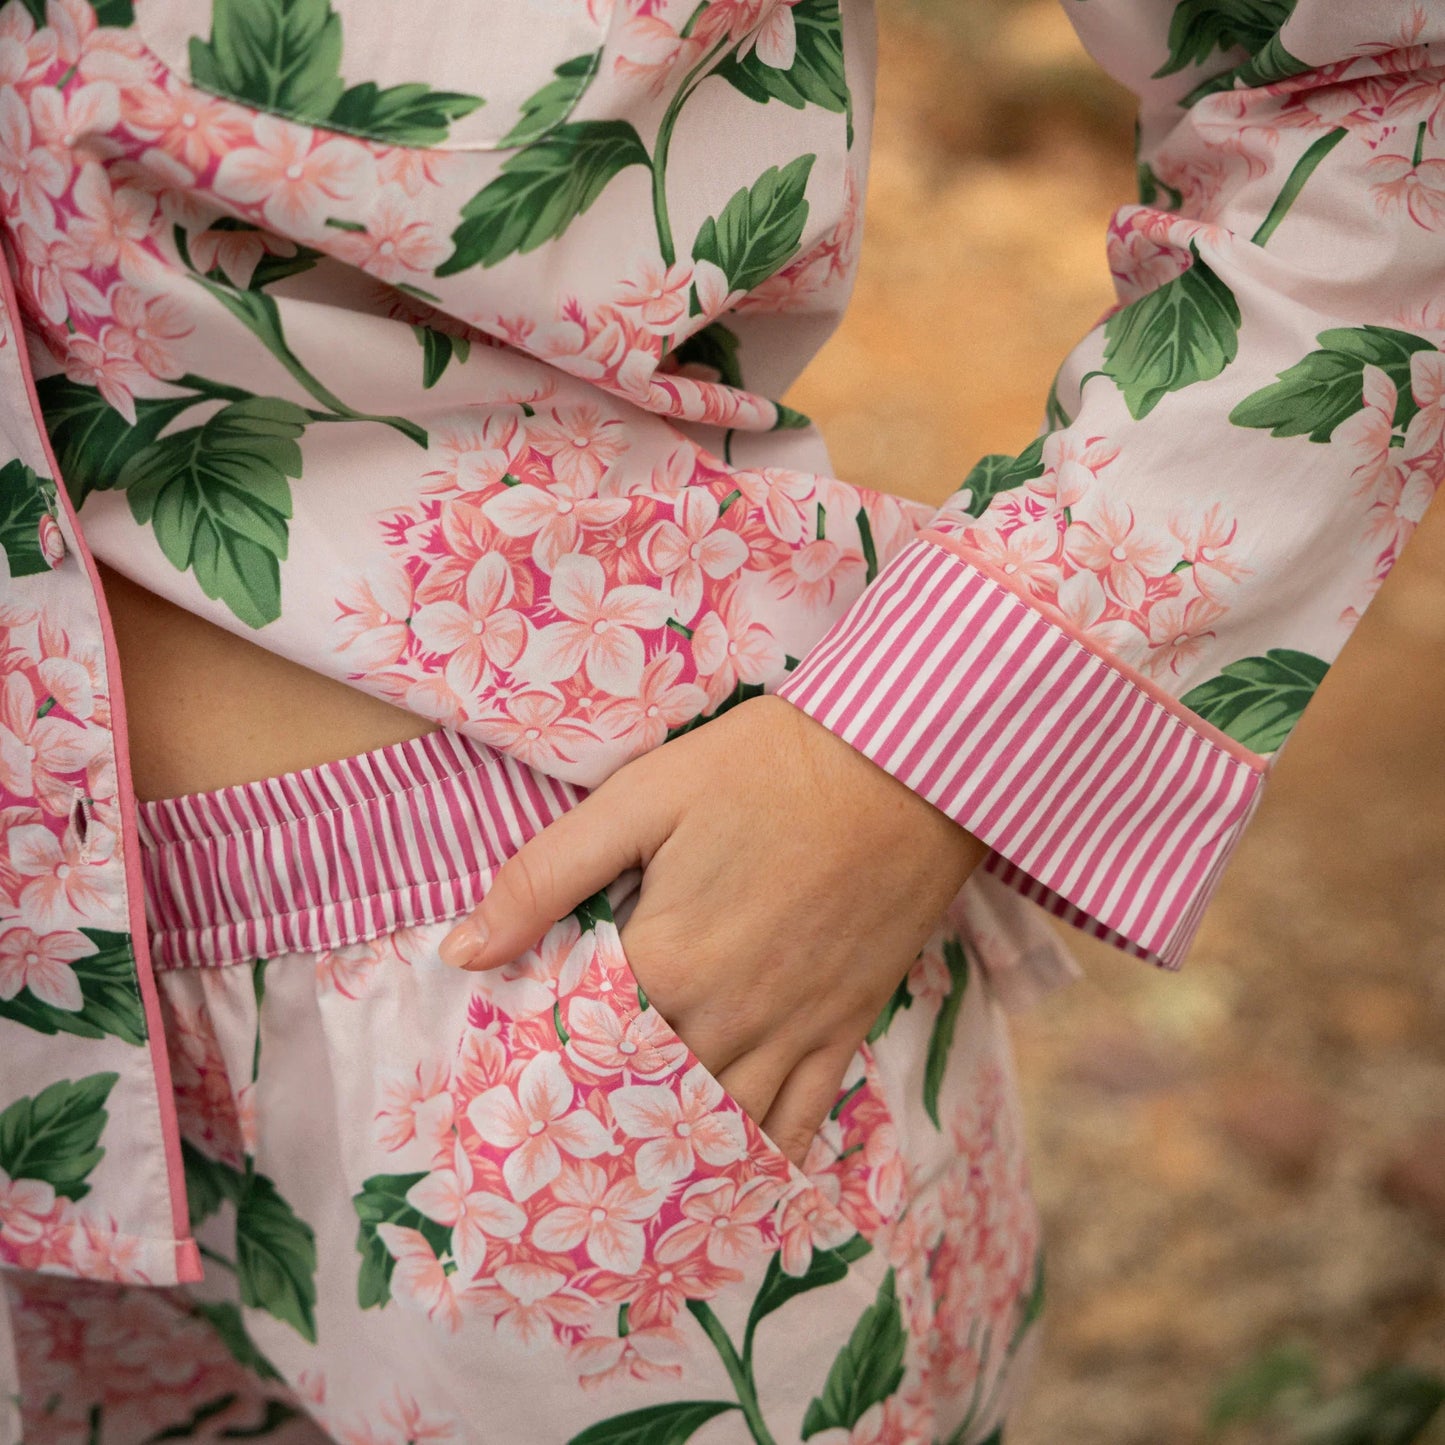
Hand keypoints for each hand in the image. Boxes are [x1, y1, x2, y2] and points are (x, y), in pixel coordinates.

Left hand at [438, 694, 986, 1164]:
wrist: (904, 763)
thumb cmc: (765, 768)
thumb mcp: (642, 797)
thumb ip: (547, 875)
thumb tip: (463, 952)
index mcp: (665, 962)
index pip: (579, 1047)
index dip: (537, 1071)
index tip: (501, 1103)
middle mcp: (726, 1016)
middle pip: (644, 1099)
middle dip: (597, 1127)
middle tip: (554, 1163)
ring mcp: (792, 1030)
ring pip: (721, 1124)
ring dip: (673, 1160)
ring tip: (626, 1193)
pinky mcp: (845, 1027)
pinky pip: (802, 1119)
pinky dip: (766, 1159)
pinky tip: (738, 1187)